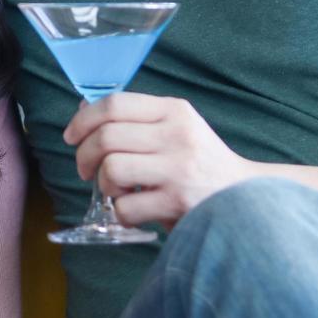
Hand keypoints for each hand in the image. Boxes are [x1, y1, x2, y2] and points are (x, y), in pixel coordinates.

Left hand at [65, 92, 252, 229]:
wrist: (246, 198)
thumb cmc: (200, 162)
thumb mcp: (175, 129)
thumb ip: (135, 119)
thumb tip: (83, 108)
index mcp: (174, 111)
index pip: (115, 104)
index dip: (83, 119)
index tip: (72, 136)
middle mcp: (178, 135)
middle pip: (106, 137)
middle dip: (83, 156)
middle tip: (85, 170)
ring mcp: (179, 169)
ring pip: (111, 169)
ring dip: (103, 184)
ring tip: (115, 190)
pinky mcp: (178, 203)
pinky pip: (125, 206)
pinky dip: (120, 213)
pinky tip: (132, 212)